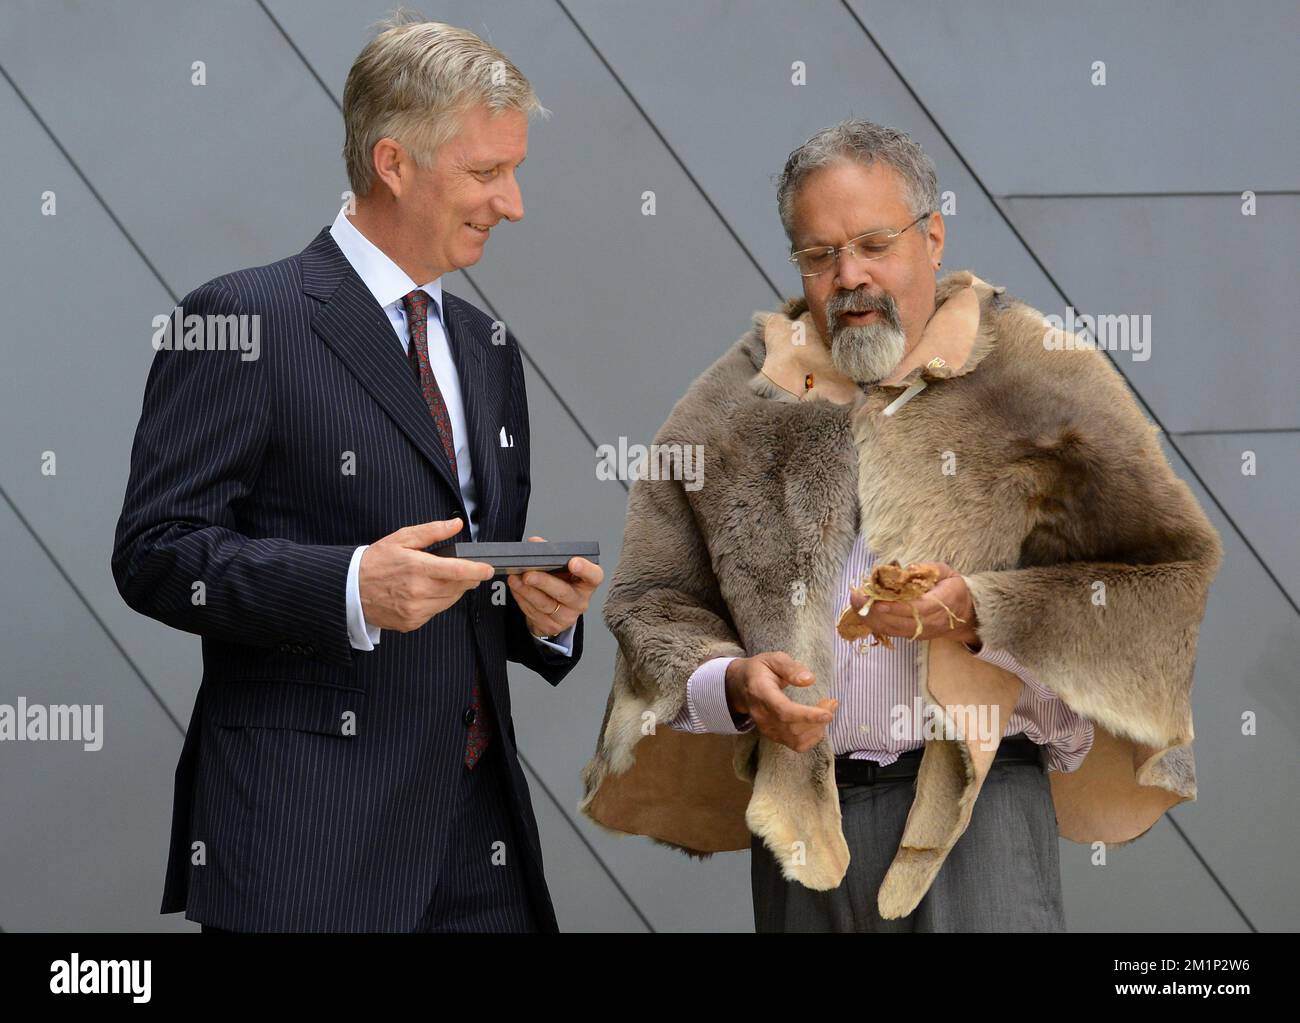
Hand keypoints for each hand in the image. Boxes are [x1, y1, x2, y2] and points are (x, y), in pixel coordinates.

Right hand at [358, 518, 493, 631]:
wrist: (350, 588)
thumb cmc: (375, 562)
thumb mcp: (402, 539)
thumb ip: (432, 531)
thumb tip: (456, 524)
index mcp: (417, 568)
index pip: (457, 571)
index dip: (477, 570)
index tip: (488, 569)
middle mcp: (418, 592)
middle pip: (457, 588)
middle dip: (465, 579)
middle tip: (462, 570)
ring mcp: (415, 610)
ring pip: (449, 602)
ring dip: (452, 591)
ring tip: (439, 579)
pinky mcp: (411, 622)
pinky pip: (435, 612)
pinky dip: (436, 602)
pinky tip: (425, 592)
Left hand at [507, 535, 603, 637]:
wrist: (556, 608)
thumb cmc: (560, 582)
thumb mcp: (560, 567)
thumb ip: (550, 553)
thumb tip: (535, 543)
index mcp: (587, 583)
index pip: (594, 576)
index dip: (585, 569)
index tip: (573, 562)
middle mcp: (580, 601)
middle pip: (564, 592)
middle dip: (544, 582)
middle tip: (528, 574)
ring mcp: (567, 616)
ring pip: (545, 604)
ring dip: (527, 591)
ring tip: (515, 579)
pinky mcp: (551, 625)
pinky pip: (534, 612)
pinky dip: (522, 599)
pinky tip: (516, 588)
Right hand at [724, 652, 837, 752]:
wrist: (741, 686)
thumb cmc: (761, 670)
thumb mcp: (774, 659)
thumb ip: (791, 668)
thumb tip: (809, 680)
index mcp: (761, 693)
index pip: (783, 711)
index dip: (806, 715)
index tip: (828, 713)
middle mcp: (761, 715)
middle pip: (792, 728)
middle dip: (818, 719)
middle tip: (832, 703)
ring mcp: (766, 728)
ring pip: (796, 739)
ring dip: (818, 728)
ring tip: (826, 710)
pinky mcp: (773, 736)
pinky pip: (796, 745)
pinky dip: (812, 737)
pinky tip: (817, 723)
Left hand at [848, 562, 978, 645]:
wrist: (965, 614)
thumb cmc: (953, 588)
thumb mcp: (946, 572)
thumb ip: (928, 569)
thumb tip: (906, 570)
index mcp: (944, 602)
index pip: (920, 609)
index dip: (898, 607)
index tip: (878, 602)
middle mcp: (933, 621)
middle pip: (901, 621)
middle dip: (876, 611)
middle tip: (856, 597)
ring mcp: (923, 631)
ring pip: (894, 629)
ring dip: (872, 617)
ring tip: (854, 602)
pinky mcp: (914, 635)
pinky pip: (892, 632)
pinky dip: (875, 623)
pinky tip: (862, 612)